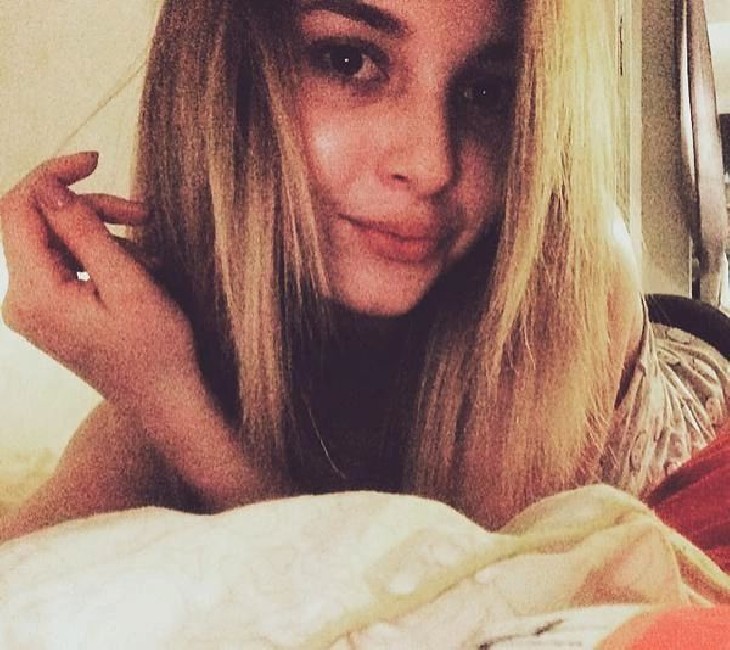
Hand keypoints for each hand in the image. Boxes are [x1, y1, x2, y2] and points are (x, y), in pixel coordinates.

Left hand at [0, 152, 201, 417]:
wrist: (165, 401)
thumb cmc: (158, 350)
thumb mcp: (130, 285)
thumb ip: (85, 233)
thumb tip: (48, 187)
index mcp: (35, 295)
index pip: (19, 210)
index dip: (52, 176)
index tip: (96, 160)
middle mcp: (22, 302)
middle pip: (39, 223)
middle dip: (89, 210)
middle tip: (143, 215)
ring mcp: (34, 310)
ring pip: (55, 242)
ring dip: (102, 235)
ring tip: (150, 253)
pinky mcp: (51, 313)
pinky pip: (66, 264)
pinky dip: (100, 257)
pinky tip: (137, 271)